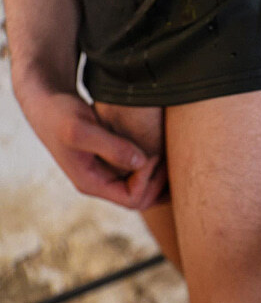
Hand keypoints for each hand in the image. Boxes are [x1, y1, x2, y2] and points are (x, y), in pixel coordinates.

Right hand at [17, 89, 164, 208]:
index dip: (149, 182)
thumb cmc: (60, 113)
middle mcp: (100, 182)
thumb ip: (111, 147)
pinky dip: (154, 164)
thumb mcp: (81, 129)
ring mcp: (106, 172)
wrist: (46, 102)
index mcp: (91, 183)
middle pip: (142, 199)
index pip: (132, 200)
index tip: (152, 155)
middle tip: (172, 156)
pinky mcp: (111, 158)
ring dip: (160, 176)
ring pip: (143, 187)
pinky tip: (165, 147)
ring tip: (172, 153)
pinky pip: (139, 171)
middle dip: (160, 183)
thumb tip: (141, 162)